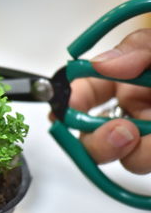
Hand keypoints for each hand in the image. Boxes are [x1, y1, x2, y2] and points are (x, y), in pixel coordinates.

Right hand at [69, 28, 150, 173]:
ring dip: (138, 152)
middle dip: (99, 140)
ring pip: (127, 158)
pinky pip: (149, 165)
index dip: (73, 101)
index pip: (87, 92)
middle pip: (94, 134)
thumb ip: (140, 47)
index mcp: (131, 81)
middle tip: (122, 133)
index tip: (70, 106)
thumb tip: (101, 64)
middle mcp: (139, 110)